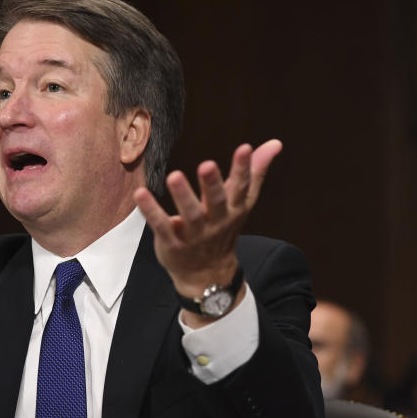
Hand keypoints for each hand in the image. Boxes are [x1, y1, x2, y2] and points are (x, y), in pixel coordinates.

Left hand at [134, 140, 281, 323]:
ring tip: (174, 176)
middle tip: (207, 164)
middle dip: (212, 184)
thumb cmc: (223, 230)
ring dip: (182, 195)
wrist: (207, 274)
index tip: (245, 148)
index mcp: (233, 209)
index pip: (241, 187)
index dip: (244, 168)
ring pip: (189, 214)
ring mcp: (194, 234)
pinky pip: (161, 225)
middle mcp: (216, 221)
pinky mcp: (172, 242)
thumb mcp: (241, 203)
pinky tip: (141, 194)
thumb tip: (275, 143)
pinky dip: (151, 210)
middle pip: (216, 201)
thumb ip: (254, 172)